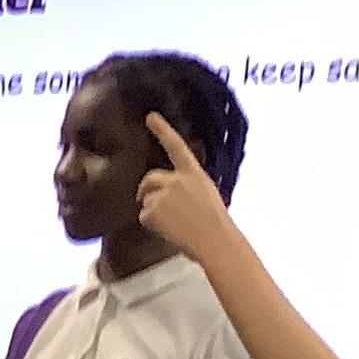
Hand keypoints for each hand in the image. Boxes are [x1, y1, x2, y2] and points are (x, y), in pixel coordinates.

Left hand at [135, 113, 239, 259]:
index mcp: (193, 173)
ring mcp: (162, 194)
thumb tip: (170, 189)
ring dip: (153, 211)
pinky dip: (152, 224)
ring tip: (174, 224)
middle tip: (149, 202)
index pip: (176, 146)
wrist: (215, 241)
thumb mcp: (207, 192)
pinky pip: (143, 217)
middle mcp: (175, 179)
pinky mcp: (151, 211)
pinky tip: (169, 230)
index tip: (150, 117)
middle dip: (145, 189)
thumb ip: (188, 184)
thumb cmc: (215, 222)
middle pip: (149, 178)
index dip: (163, 130)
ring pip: (146, 200)